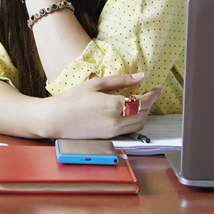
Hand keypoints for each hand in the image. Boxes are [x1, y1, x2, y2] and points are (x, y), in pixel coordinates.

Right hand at [40, 73, 163, 139]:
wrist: (54, 119)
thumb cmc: (71, 100)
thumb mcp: (96, 84)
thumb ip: (121, 80)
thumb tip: (140, 77)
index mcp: (113, 106)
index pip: (143, 102)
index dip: (154, 94)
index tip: (159, 88)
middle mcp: (116, 121)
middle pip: (144, 113)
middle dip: (150, 103)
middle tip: (150, 92)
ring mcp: (112, 131)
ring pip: (139, 124)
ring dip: (143, 113)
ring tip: (139, 101)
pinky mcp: (108, 137)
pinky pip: (129, 130)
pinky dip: (134, 121)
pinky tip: (128, 111)